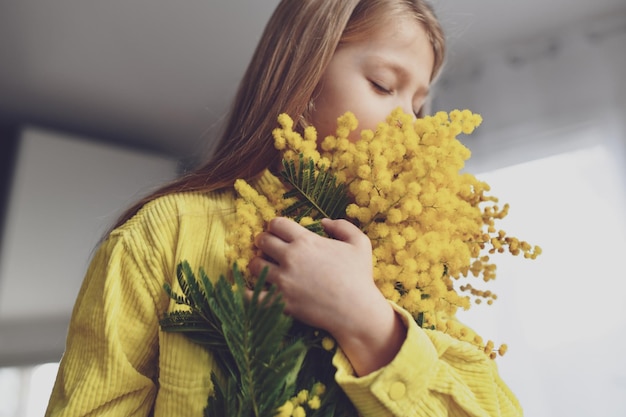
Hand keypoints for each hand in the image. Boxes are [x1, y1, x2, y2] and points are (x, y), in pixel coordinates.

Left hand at [249, 217, 405, 374]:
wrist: (357, 311)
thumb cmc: (360, 277)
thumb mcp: (360, 243)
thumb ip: (342, 226)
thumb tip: (324, 222)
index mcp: (306, 240)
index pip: (276, 223)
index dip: (275, 226)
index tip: (278, 233)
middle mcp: (290, 257)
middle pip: (262, 241)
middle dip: (263, 242)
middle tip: (267, 248)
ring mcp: (283, 281)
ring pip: (255, 265)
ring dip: (257, 265)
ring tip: (264, 268)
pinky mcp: (280, 302)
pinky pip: (252, 296)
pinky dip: (247, 292)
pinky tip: (250, 290)